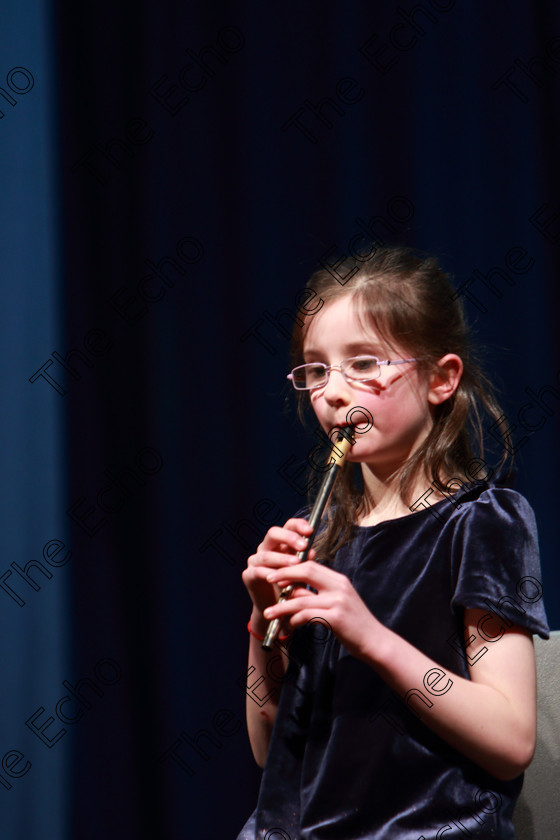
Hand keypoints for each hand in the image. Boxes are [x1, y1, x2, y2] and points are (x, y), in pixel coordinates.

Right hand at [241, 518, 315, 622]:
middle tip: (303, 545)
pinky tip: (279, 579)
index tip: (310, 531)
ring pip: (266, 554)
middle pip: (273, 533)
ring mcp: (255, 561)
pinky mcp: (248, 575)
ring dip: (282, 559)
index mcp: (281, 543)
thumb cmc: (291, 586)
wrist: (277, 609)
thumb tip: (311, 551)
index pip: (288, 526)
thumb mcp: (302, 572)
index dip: (298, 525)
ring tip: (296, 564)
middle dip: (289, 537)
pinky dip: (269, 574)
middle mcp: (266, 548)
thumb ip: (305, 560)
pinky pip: (257, 572)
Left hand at [263, 560, 382, 660]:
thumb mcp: (338, 603)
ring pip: (301, 598)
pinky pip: (307, 615)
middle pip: (306, 571)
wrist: (376, 642)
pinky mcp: (336, 618)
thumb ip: (319, 594)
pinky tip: (289, 626)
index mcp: (340, 580)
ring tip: (268, 613)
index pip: (311, 565)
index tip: (276, 574)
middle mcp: (339, 586)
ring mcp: (339, 601)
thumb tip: (294, 591)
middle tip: (268, 580)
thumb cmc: (354, 625)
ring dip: (282, 606)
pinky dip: (294, 620)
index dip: (291, 567)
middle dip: (284, 575)